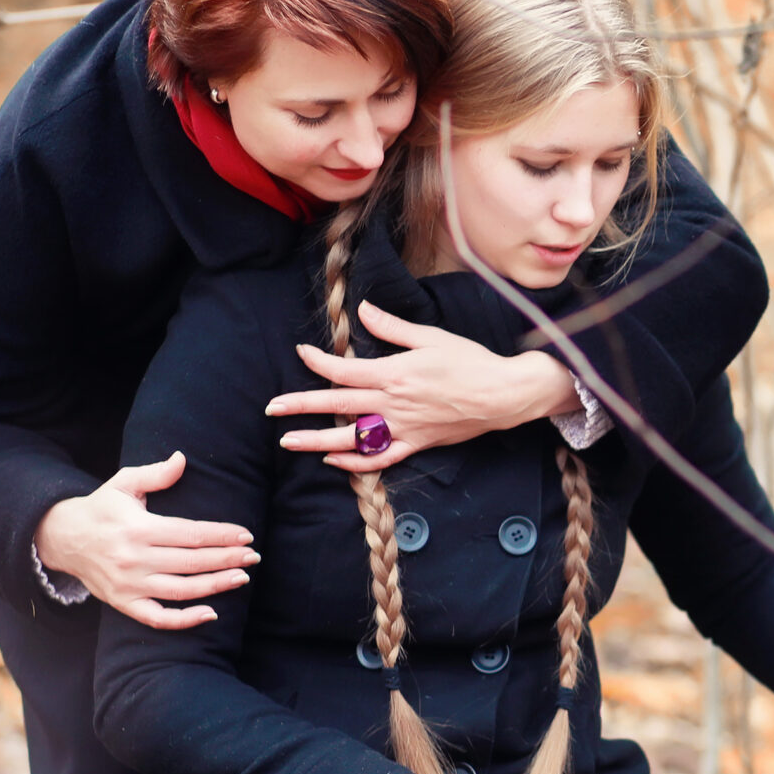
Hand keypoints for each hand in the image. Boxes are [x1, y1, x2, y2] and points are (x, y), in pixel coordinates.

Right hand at [34, 453, 256, 630]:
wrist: (60, 537)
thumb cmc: (100, 508)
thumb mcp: (123, 484)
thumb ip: (155, 474)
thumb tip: (182, 459)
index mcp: (138, 528)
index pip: (190, 534)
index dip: (221, 535)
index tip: (246, 536)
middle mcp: (134, 558)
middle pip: (191, 562)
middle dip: (227, 560)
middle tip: (254, 557)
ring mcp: (128, 584)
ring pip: (181, 590)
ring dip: (216, 586)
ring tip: (242, 578)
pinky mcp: (123, 603)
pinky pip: (158, 618)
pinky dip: (184, 620)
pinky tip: (211, 613)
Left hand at [267, 301, 579, 471]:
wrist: (502, 395)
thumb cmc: (470, 362)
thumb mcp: (430, 336)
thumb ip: (392, 327)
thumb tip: (363, 311)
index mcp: (393, 373)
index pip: (342, 370)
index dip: (317, 362)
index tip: (301, 353)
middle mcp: (392, 403)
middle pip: (336, 405)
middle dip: (300, 406)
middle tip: (271, 408)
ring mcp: (403, 427)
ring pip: (351, 438)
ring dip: (316, 440)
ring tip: (289, 442)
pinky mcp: (417, 443)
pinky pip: (380, 458)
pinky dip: (355, 461)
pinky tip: (334, 459)